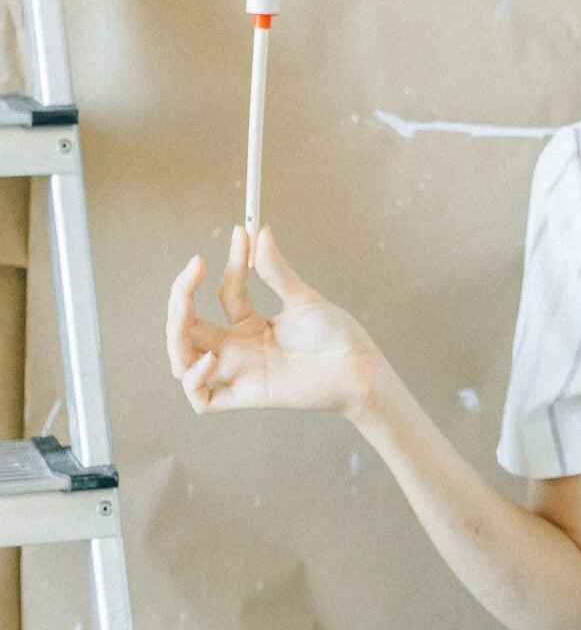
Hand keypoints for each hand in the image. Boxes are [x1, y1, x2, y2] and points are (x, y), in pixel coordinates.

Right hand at [166, 226, 382, 421]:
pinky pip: (201, 398)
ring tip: (187, 309)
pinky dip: (194, 378)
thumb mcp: (303, 298)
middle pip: (187, 327)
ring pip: (182, 361)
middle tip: (192, 271)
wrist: (357, 368)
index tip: (241, 232)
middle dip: (180, 298)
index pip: (224, 293)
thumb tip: (260, 231)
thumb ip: (276, 270)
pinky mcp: (244, 397)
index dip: (232, 263)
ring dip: (175, 336)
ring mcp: (238, 373)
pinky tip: (212, 358)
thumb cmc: (336, 337)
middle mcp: (237, 349)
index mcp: (250, 325)